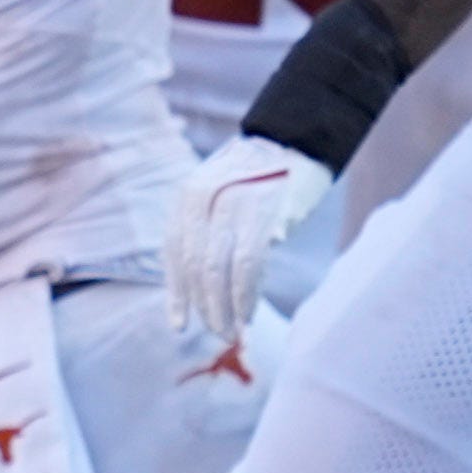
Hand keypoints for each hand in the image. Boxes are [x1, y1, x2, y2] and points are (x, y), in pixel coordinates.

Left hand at [167, 135, 334, 337]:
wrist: (298, 141)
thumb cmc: (259, 178)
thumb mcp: (218, 195)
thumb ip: (203, 230)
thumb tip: (197, 287)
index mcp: (187, 196)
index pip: (173, 252)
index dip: (175, 292)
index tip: (178, 324)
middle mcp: (202, 199)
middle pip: (193, 265)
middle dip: (202, 305)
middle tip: (215, 331)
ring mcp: (232, 206)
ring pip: (217, 270)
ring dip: (223, 308)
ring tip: (230, 331)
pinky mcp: (263, 215)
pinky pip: (247, 266)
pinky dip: (245, 296)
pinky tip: (248, 314)